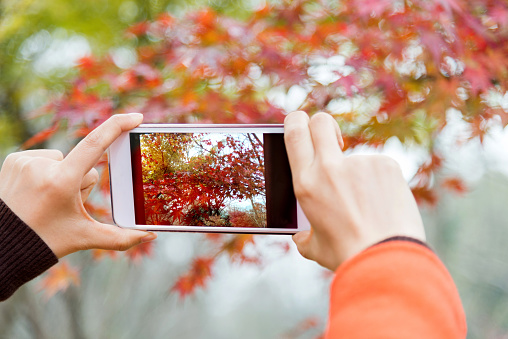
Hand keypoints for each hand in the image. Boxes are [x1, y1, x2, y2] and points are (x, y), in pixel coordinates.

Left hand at [0, 113, 156, 258]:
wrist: (3, 246)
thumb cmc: (45, 241)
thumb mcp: (85, 237)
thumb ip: (121, 238)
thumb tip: (150, 235)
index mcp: (62, 183)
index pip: (95, 144)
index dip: (117, 127)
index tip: (135, 117)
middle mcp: (42, 167)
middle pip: (84, 168)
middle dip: (82, 185)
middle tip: (63, 207)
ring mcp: (26, 161)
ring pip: (65, 162)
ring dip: (64, 178)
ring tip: (46, 201)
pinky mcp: (14, 159)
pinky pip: (45, 159)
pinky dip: (46, 173)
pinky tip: (35, 191)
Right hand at [284, 111, 424, 270]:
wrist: (386, 261)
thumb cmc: (347, 256)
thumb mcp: (314, 247)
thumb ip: (304, 235)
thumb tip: (301, 235)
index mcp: (306, 183)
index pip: (294, 132)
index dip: (296, 120)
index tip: (301, 123)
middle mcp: (330, 166)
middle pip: (321, 121)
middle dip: (322, 126)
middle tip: (332, 143)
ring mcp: (360, 163)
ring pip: (354, 154)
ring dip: (357, 172)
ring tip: (367, 206)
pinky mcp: (386, 164)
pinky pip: (377, 166)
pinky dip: (379, 182)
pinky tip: (384, 205)